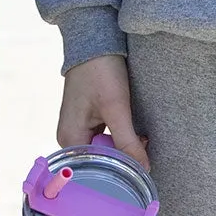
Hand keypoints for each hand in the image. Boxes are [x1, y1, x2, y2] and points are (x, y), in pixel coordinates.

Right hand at [58, 53, 149, 169]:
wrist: (94, 41)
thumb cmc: (100, 70)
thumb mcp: (116, 106)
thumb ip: (127, 140)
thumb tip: (144, 169)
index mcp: (70, 139)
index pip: (93, 172)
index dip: (116, 175)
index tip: (139, 173)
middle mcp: (70, 138)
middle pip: (99, 163)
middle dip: (122, 160)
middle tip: (145, 154)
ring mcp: (78, 129)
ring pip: (104, 151)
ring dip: (123, 149)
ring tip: (142, 142)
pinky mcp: (87, 121)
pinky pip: (104, 139)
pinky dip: (119, 139)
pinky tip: (134, 134)